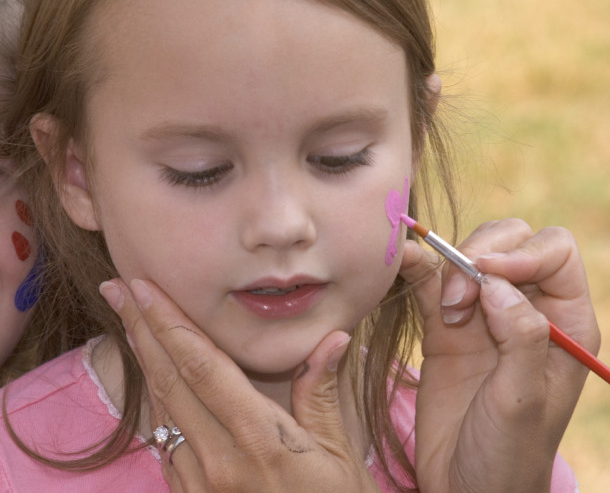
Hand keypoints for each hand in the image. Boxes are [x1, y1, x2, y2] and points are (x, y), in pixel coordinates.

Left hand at [99, 279, 378, 492]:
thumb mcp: (339, 452)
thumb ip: (321, 393)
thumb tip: (332, 338)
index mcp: (258, 441)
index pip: (202, 367)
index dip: (170, 322)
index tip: (145, 287)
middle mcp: (217, 461)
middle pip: (169, 380)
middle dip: (141, 328)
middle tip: (118, 288)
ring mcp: (198, 484)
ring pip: (161, 409)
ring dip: (144, 360)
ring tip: (131, 321)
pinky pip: (167, 439)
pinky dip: (158, 399)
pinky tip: (157, 377)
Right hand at [400, 219, 599, 492]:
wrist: (464, 488)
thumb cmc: (508, 454)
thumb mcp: (523, 400)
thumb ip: (521, 337)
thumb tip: (496, 282)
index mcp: (567, 322)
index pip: (556, 253)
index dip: (524, 252)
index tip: (486, 274)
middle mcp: (528, 308)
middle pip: (512, 241)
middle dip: (482, 255)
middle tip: (459, 300)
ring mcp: (484, 313)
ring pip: (471, 253)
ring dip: (451, 266)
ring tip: (444, 313)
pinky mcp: (444, 323)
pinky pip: (431, 279)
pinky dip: (416, 267)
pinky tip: (403, 265)